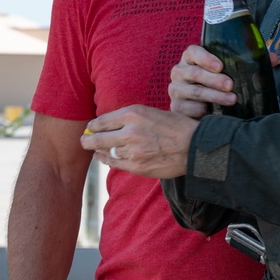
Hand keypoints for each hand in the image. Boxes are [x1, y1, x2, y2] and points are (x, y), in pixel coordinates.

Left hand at [80, 105, 195, 177]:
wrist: (195, 146)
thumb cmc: (178, 127)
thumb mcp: (154, 113)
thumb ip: (133, 118)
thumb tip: (113, 123)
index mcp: (134, 113)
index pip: (102, 121)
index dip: (93, 126)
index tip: (91, 128)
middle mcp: (129, 130)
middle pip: (96, 138)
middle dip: (87, 140)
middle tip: (84, 140)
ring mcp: (132, 150)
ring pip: (105, 151)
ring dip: (98, 150)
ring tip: (94, 149)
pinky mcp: (136, 166)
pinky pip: (113, 163)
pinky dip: (106, 159)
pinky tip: (103, 157)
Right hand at [169, 45, 237, 117]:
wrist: (202, 106)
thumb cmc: (217, 83)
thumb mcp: (223, 71)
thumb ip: (236, 65)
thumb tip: (263, 62)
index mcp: (190, 58)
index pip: (194, 52)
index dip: (206, 59)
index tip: (220, 67)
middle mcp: (179, 71)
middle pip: (195, 73)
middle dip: (215, 80)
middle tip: (230, 85)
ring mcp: (176, 89)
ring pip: (195, 92)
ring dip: (215, 96)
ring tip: (232, 99)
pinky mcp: (176, 106)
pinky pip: (189, 109)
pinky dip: (203, 110)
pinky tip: (214, 112)